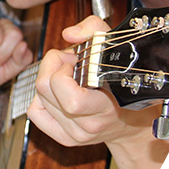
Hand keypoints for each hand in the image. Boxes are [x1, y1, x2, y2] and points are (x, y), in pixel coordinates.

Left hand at [26, 16, 156, 146]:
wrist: (132, 123)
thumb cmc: (127, 88)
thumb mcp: (118, 51)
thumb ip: (95, 31)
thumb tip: (69, 34)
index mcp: (106, 108)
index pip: (72, 99)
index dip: (63, 71)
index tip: (74, 59)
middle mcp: (89, 125)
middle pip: (46, 90)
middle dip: (51, 65)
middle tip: (67, 61)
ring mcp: (75, 134)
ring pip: (39, 98)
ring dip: (48, 78)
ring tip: (65, 74)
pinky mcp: (64, 138)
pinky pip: (36, 113)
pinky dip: (40, 97)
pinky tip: (55, 91)